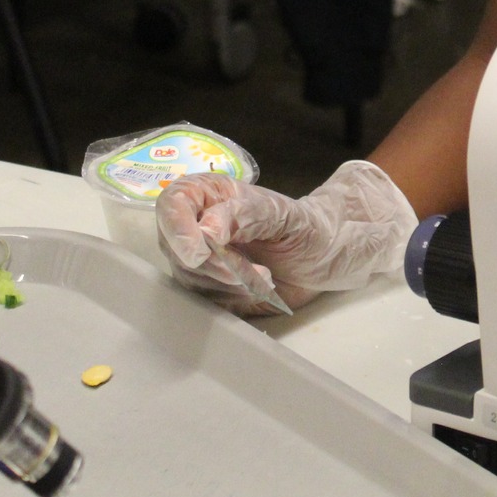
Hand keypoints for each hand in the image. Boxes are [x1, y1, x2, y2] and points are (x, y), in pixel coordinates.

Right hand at [156, 161, 418, 315]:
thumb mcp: (280, 213)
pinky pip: (205, 300)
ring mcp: (200, 260)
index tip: (200, 251)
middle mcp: (197, 226)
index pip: (172, 205)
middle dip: (214, 265)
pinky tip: (260, 288)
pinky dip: (234, 298)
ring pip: (190, 278)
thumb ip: (243, 214)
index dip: (177, 228)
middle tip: (253, 271)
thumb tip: (205, 229)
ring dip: (230, 283)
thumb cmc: (303, 226)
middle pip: (176, 248)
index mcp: (210, 195)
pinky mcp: (210, 289)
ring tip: (266, 276)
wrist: (324, 257)